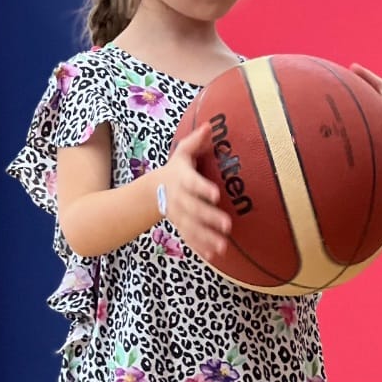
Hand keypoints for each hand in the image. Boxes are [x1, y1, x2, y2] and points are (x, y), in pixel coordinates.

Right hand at [160, 124, 230, 261]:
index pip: (192, 184)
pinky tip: (214, 255)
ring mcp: (179, 215)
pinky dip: (201, 247)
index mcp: (182, 179)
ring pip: (193, 228)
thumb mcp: (182, 154)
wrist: (154, 190)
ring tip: (223, 246)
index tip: (215, 194)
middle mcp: (179, 199)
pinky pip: (190, 238)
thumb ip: (196, 141)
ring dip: (207, 238)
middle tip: (227, 225)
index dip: (202, 189)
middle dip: (209, 218)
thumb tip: (210, 125)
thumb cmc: (176, 169)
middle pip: (194, 210)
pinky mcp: (181, 226)